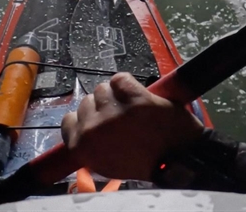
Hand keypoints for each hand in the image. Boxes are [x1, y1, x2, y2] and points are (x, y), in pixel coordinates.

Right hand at [60, 72, 204, 179]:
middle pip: (86, 102)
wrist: (177, 160)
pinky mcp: (134, 98)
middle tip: (119, 117)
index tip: (96, 120)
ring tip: (130, 107)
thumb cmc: (142, 165)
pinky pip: (120, 79)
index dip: (83, 118)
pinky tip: (137, 94)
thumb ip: (90, 147)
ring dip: (115, 95)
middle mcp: (93, 128)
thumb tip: (84, 129)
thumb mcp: (106, 166)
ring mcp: (113, 112)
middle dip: (102, 107)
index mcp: (83, 147)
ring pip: (102, 89)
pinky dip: (127, 83)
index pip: (68, 121)